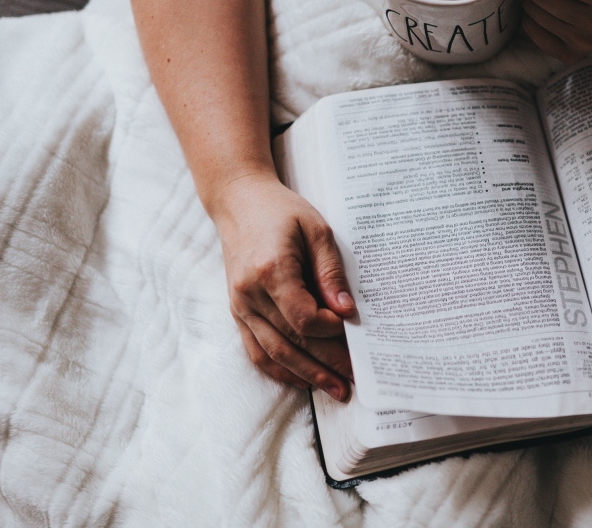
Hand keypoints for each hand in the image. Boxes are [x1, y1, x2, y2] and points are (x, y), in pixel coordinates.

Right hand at [212, 173, 355, 400]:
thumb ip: (331, 271)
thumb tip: (346, 310)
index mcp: (270, 271)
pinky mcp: (237, 312)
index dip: (330, 330)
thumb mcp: (316, 229)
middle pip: (291, 341)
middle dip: (326, 364)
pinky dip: (279, 370)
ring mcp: (240, 306)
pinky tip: (302, 380)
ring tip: (335, 389)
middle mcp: (249, 294)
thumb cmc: (281, 211)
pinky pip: (256, 350)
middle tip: (354, 381)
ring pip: (274, 353)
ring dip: (306, 375)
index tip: (351, 329)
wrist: (239, 202)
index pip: (303, 318)